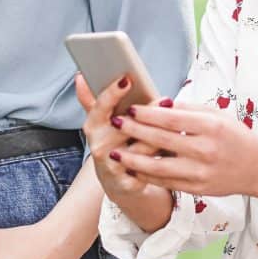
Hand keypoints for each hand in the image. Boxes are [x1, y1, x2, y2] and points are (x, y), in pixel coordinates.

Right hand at [75, 73, 166, 204]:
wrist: (116, 180)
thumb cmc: (114, 142)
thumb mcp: (102, 121)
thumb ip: (94, 99)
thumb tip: (80, 76)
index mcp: (93, 126)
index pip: (101, 106)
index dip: (113, 93)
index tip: (127, 79)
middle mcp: (99, 145)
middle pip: (126, 125)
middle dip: (148, 113)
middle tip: (166, 101)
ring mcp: (112, 165)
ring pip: (142, 147)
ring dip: (161, 135)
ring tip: (177, 125)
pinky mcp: (127, 183)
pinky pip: (150, 167)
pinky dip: (164, 157)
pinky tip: (176, 149)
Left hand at [111, 102, 257, 197]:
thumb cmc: (235, 136)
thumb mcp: (217, 115)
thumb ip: (188, 110)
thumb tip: (157, 104)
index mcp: (210, 127)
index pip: (171, 119)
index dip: (147, 114)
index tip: (129, 109)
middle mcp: (205, 150)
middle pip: (161, 140)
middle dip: (134, 132)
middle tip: (115, 124)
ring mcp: (200, 172)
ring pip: (158, 167)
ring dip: (133, 160)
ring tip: (115, 153)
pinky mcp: (197, 189)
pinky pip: (165, 182)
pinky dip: (146, 176)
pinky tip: (131, 170)